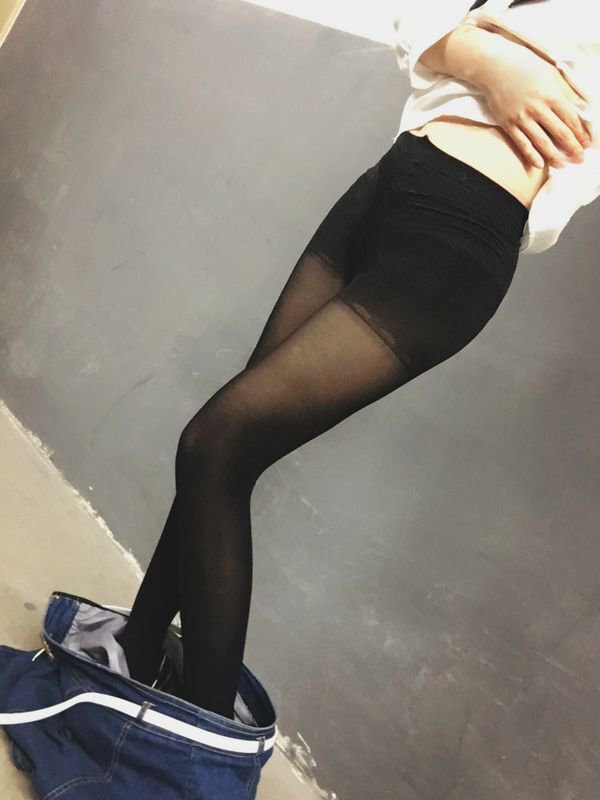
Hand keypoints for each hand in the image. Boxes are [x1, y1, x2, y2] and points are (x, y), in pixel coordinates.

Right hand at [478, 38, 592, 168]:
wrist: (494, 67)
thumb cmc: (525, 65)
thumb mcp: (551, 72)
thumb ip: (566, 90)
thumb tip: (582, 105)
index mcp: (552, 94)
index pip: (572, 119)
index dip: (581, 134)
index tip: (587, 144)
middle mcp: (538, 108)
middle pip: (560, 133)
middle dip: (572, 148)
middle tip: (580, 159)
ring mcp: (522, 118)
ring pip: (542, 142)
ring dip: (555, 156)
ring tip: (563, 165)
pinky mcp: (508, 124)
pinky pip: (522, 144)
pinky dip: (531, 155)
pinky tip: (539, 164)